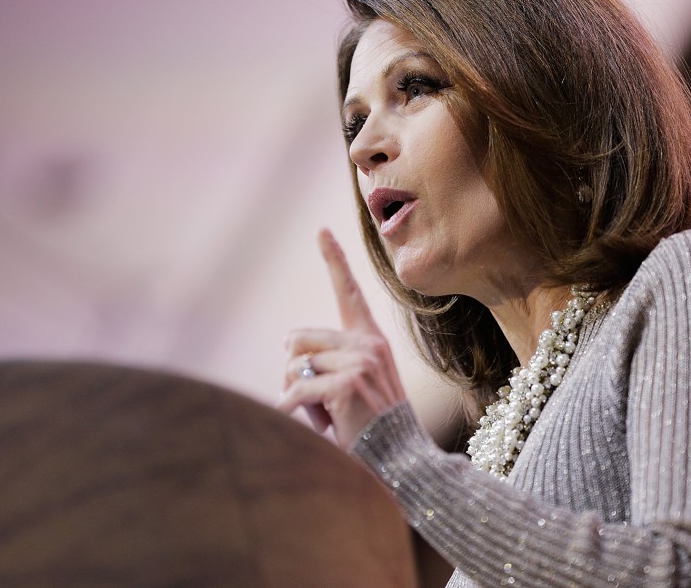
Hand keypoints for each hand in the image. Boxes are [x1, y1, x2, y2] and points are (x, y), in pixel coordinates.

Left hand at [278, 229, 406, 448]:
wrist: (402, 460)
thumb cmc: (373, 427)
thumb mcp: (355, 386)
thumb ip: (330, 363)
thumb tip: (288, 352)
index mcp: (371, 340)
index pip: (349, 292)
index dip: (335, 259)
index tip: (321, 231)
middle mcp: (367, 344)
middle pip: (296, 340)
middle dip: (294, 372)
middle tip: (316, 401)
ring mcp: (358, 362)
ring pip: (293, 369)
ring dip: (296, 397)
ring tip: (326, 416)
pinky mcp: (345, 384)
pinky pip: (296, 392)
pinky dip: (291, 412)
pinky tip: (310, 426)